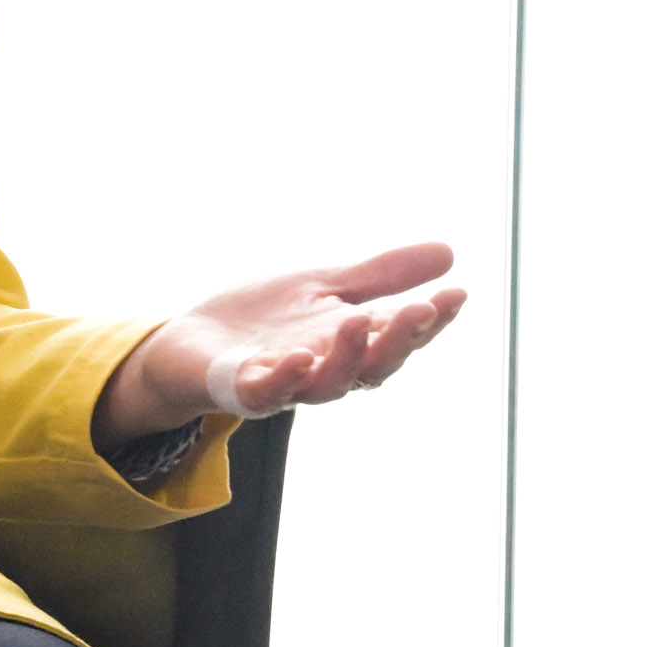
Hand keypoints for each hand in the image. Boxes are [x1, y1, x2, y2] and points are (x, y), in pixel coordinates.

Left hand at [99, 241, 467, 443]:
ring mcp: (286, 383)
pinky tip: (297, 356)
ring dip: (348, 356)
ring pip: (328, 383)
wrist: (190, 344)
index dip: (432, 320)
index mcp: (350, 343)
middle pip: (375, 366)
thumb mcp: (326, 286)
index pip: (400, 335)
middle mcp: (326, 369)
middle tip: (422, 309)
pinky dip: (284, 378)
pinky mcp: (243, 389)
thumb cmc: (263, 321)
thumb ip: (381, 276)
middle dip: (401, 340)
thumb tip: (450, 253)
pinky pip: (268, 393)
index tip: (457, 293)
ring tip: (360, 322)